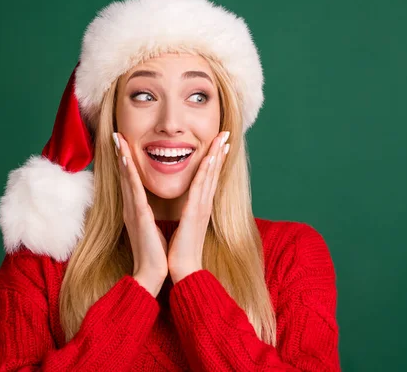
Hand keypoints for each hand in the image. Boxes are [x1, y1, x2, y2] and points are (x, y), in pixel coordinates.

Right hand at [114, 132, 167, 296]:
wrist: (152, 274)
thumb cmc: (156, 252)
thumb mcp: (153, 227)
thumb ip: (149, 214)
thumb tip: (151, 205)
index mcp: (137, 209)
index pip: (131, 180)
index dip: (127, 162)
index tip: (125, 144)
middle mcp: (132, 207)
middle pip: (125, 175)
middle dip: (122, 154)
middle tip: (117, 134)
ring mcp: (133, 210)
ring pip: (127, 178)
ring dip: (123, 157)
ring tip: (119, 139)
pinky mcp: (138, 216)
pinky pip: (134, 190)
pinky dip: (129, 173)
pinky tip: (126, 159)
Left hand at [167, 131, 230, 282]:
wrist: (183, 271)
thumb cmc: (180, 252)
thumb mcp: (184, 227)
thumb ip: (186, 214)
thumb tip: (186, 207)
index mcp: (200, 208)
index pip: (209, 179)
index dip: (215, 160)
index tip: (219, 145)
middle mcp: (204, 205)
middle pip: (213, 173)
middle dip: (219, 152)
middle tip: (226, 134)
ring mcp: (201, 208)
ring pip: (209, 176)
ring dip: (216, 156)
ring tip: (222, 139)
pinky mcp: (195, 213)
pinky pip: (200, 187)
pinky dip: (206, 171)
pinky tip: (209, 158)